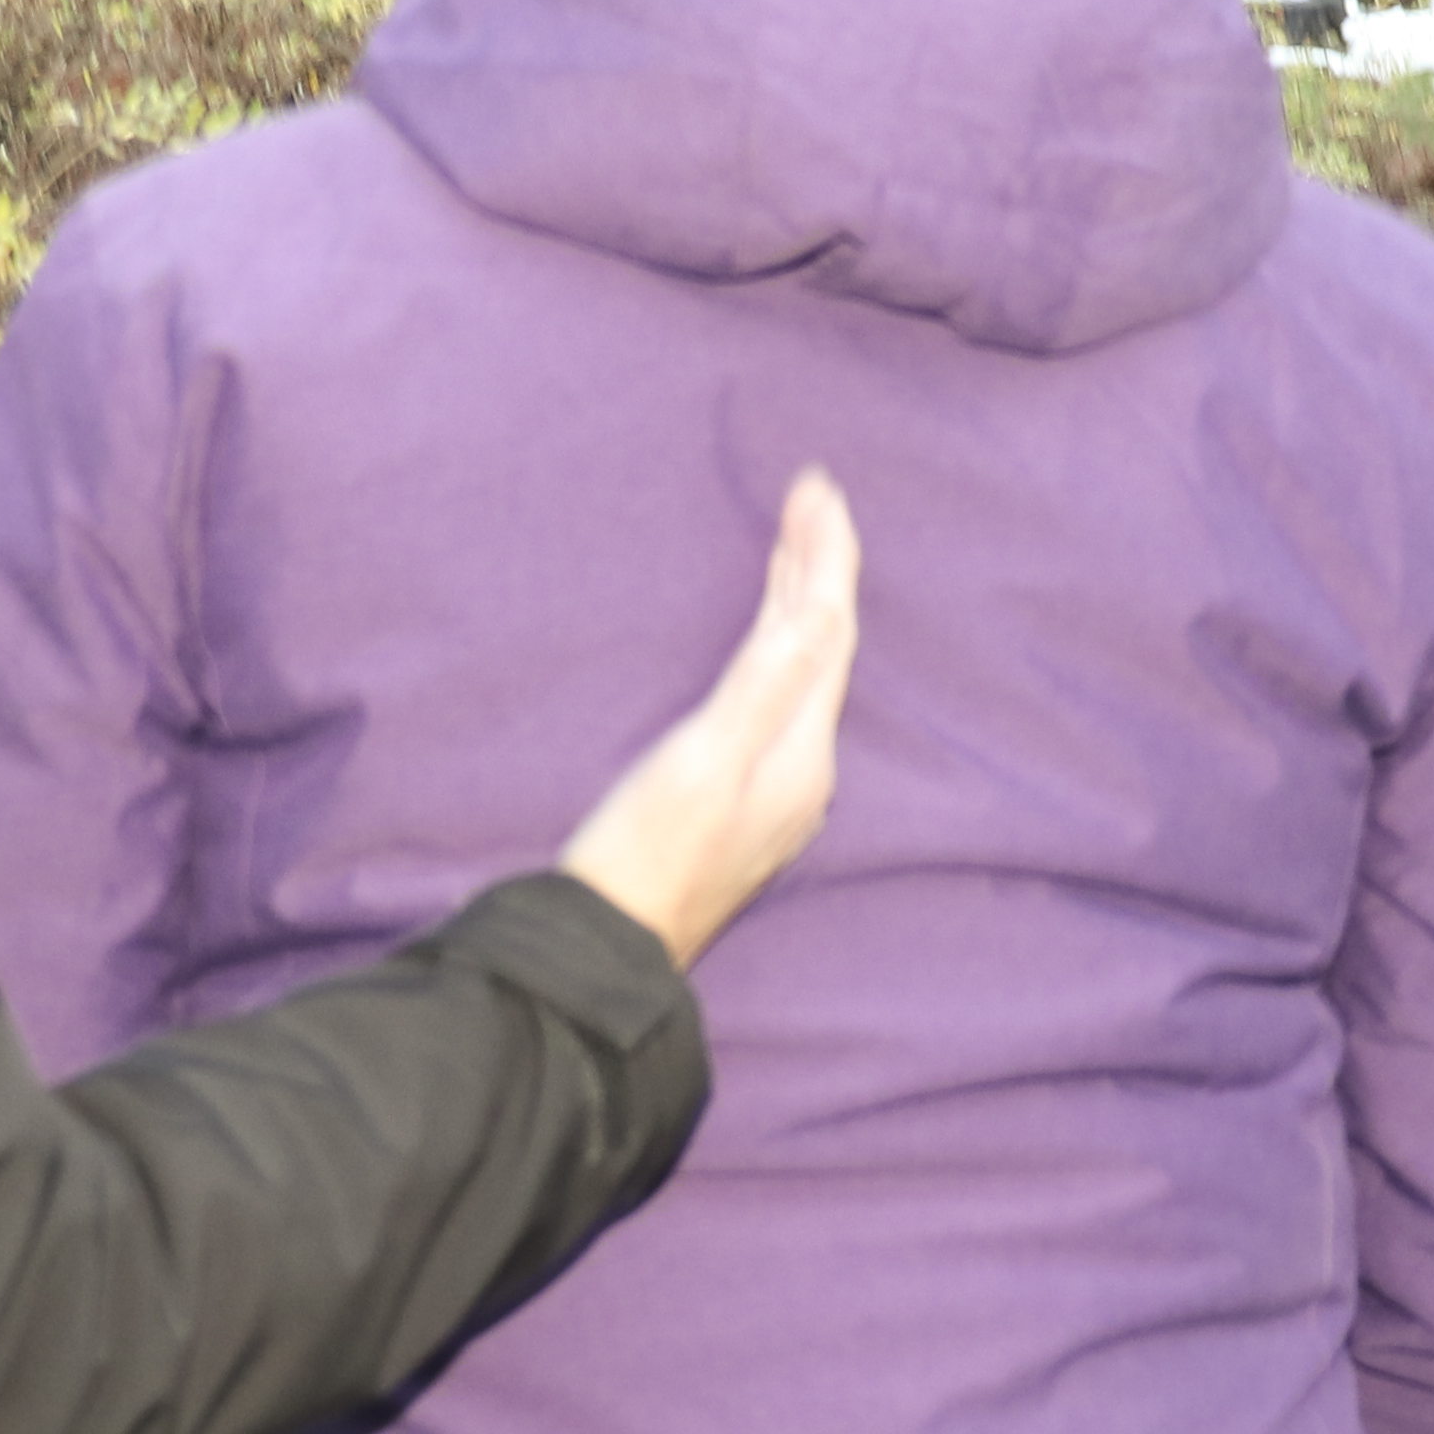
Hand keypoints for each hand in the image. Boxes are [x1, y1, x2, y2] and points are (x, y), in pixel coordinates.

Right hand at [553, 470, 859, 971]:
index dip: (824, 554)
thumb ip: (765, 682)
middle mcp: (800, 770)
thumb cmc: (647, 856)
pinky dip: (772, 649)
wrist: (606, 949)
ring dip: (797, 605)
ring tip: (792, 549)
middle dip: (816, 568)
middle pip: (822, 646)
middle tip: (808, 497)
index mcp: (801, 752)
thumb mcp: (703, 759)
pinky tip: (758, 647)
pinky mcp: (737, 801)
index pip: (827, 628)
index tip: (817, 484)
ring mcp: (771, 790)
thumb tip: (820, 608)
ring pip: (799, 672)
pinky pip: (773, 699)